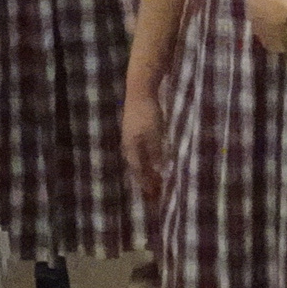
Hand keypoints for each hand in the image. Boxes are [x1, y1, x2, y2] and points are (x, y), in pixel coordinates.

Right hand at [123, 91, 165, 208]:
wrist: (139, 91)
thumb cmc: (148, 113)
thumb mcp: (155, 134)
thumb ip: (156, 153)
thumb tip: (158, 170)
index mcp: (132, 148)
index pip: (140, 172)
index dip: (146, 184)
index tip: (153, 196)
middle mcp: (128, 146)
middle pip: (136, 168)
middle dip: (144, 180)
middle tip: (153, 193)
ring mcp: (129, 138)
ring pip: (137, 160)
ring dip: (145, 171)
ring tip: (152, 180)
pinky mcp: (133, 131)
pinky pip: (138, 152)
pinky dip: (145, 160)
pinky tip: (150, 160)